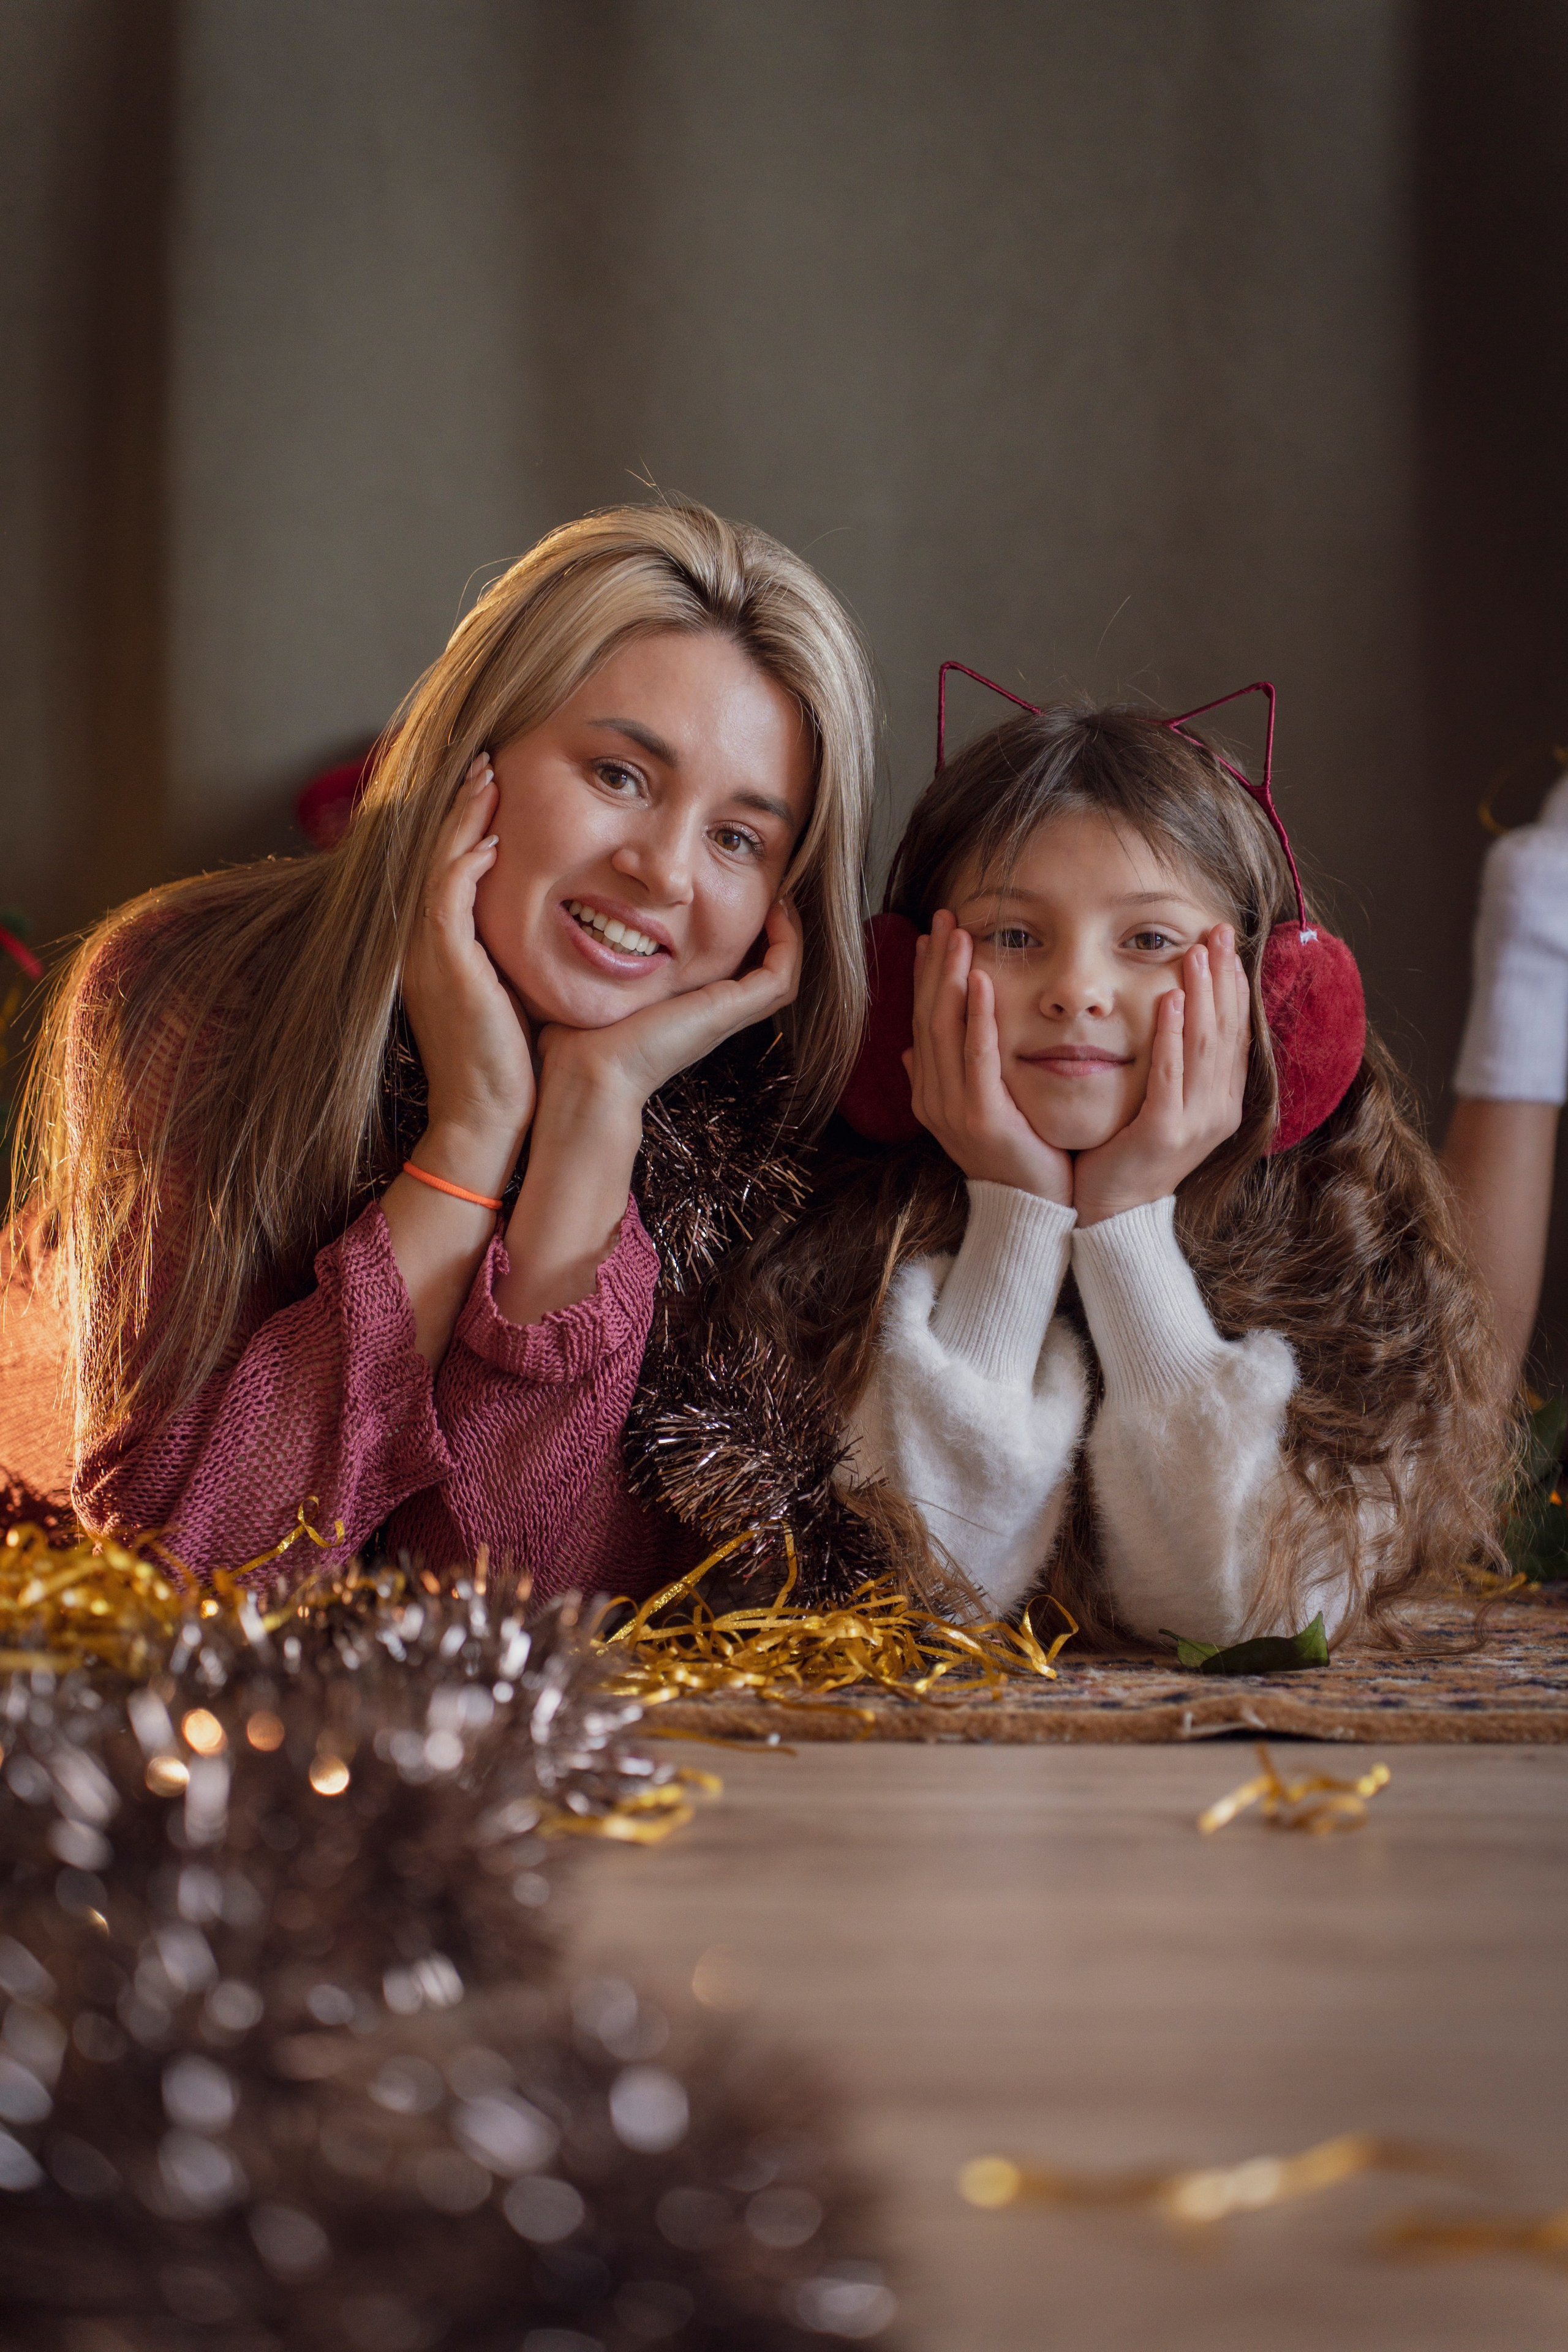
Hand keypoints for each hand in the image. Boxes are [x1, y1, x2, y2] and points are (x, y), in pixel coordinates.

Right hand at [400, 752, 534, 1194]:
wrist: (488, 1118)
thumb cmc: (508, 1063)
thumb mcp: (508, 991)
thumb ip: (511, 950)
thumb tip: (541, 918)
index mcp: (435, 949)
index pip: (442, 867)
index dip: (462, 823)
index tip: (491, 788)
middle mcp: (421, 946)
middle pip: (431, 853)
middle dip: (459, 805)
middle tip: (486, 760)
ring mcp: (426, 956)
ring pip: (436, 865)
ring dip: (463, 819)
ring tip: (488, 778)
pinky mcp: (444, 969)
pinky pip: (445, 901)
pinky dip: (465, 866)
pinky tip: (491, 841)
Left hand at [533, 894, 804, 1118]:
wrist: (588, 1074)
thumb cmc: (576, 1042)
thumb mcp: (590, 989)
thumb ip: (588, 963)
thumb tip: (565, 930)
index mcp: (683, 1007)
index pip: (730, 971)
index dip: (742, 935)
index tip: (733, 896)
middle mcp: (710, 1012)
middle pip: (764, 970)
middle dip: (772, 929)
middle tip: (769, 889)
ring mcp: (724, 1014)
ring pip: (782, 973)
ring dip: (787, 933)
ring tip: (781, 895)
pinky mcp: (728, 1011)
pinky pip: (780, 975)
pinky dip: (787, 942)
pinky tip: (777, 909)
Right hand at [902, 910, 1073, 1204]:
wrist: (1031, 1209)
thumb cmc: (1017, 1157)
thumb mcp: (978, 1111)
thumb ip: (949, 1077)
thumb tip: (911, 1050)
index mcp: (929, 1092)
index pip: (921, 1021)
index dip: (926, 976)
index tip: (932, 936)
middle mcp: (932, 1096)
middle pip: (927, 1016)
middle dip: (934, 965)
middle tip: (943, 917)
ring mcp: (952, 1108)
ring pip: (944, 1030)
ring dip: (950, 978)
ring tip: (959, 934)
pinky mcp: (981, 1116)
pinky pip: (976, 1056)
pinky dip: (977, 1016)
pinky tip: (980, 980)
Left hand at [1073, 924, 1249, 1225]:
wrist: (1110, 1212)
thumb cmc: (1129, 1153)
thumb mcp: (1165, 1105)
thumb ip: (1179, 1065)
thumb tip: (1181, 1012)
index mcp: (1223, 1102)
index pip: (1237, 1033)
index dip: (1235, 986)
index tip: (1227, 944)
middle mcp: (1218, 1110)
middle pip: (1226, 1031)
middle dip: (1223, 977)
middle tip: (1216, 932)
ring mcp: (1196, 1123)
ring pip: (1204, 1046)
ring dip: (1201, 995)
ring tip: (1194, 953)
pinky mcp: (1164, 1132)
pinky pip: (1170, 1074)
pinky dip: (1170, 1035)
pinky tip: (1167, 1000)